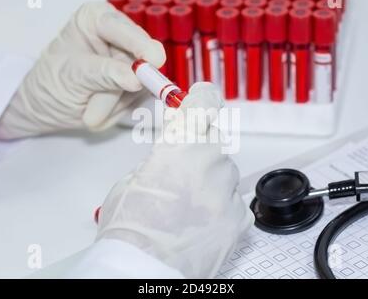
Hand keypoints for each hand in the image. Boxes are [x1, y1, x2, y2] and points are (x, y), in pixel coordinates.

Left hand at [0, 2, 164, 138]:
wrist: (48, 107)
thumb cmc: (52, 83)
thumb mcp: (73, 76)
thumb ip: (105, 75)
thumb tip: (136, 79)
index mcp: (98, 19)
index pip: (124, 30)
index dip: (140, 45)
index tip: (153, 60)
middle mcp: (119, 37)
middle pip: (138, 61)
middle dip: (117, 90)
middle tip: (91, 112)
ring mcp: (131, 62)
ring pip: (141, 85)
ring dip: (114, 104)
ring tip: (89, 107)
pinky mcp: (138, 83)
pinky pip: (140, 100)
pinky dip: (118, 111)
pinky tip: (100, 109)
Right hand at [96, 83, 253, 277]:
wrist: (142, 272)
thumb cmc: (129, 232)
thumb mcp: (130, 182)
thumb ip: (158, 162)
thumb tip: (170, 160)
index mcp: (179, 147)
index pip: (202, 104)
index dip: (201, 97)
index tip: (202, 94)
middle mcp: (209, 165)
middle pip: (214, 140)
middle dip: (199, 148)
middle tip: (182, 168)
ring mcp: (227, 193)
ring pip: (224, 172)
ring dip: (209, 180)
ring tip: (186, 203)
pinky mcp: (238, 220)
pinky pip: (233, 200)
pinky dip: (219, 205)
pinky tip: (200, 220)